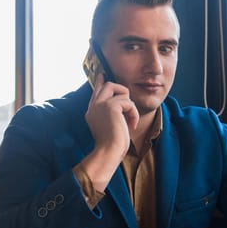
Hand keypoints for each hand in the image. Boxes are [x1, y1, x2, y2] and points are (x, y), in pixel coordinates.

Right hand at [81, 74, 138, 190]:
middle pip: (109, 85)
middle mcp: (94, 106)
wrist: (109, 152)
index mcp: (92, 112)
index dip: (101, 83)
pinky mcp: (111, 106)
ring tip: (129, 123)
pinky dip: (133, 114)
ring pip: (122, 92)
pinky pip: (129, 102)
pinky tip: (131, 125)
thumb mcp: (110, 126)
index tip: (102, 75)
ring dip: (131, 108)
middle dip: (122, 92)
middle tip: (127, 107)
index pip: (97, 92)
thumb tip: (122, 103)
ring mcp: (101, 105)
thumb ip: (112, 113)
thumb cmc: (112, 146)